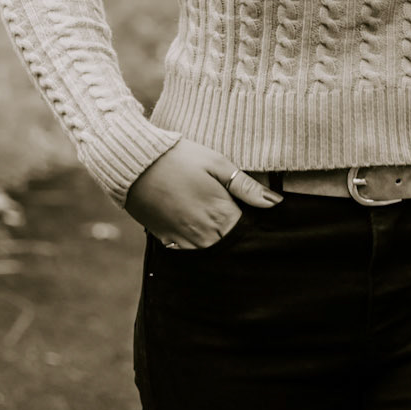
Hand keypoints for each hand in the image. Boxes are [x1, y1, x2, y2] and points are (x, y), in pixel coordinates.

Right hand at [125, 137, 281, 250]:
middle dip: (234, 234)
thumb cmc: (180, 157)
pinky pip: (187, 251)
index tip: (250, 213)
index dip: (252, 225)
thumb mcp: (217, 164)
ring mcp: (183, 240)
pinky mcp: (165, 240)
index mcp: (221, 215)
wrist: (135, 163)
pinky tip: (194, 223)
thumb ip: (246, 187)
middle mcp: (204, 234)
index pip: (247, 233)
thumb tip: (275, 203)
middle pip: (230, 245)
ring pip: (210, 251)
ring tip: (209, 216)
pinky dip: (195, 242)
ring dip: (215, 239)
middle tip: (228, 212)